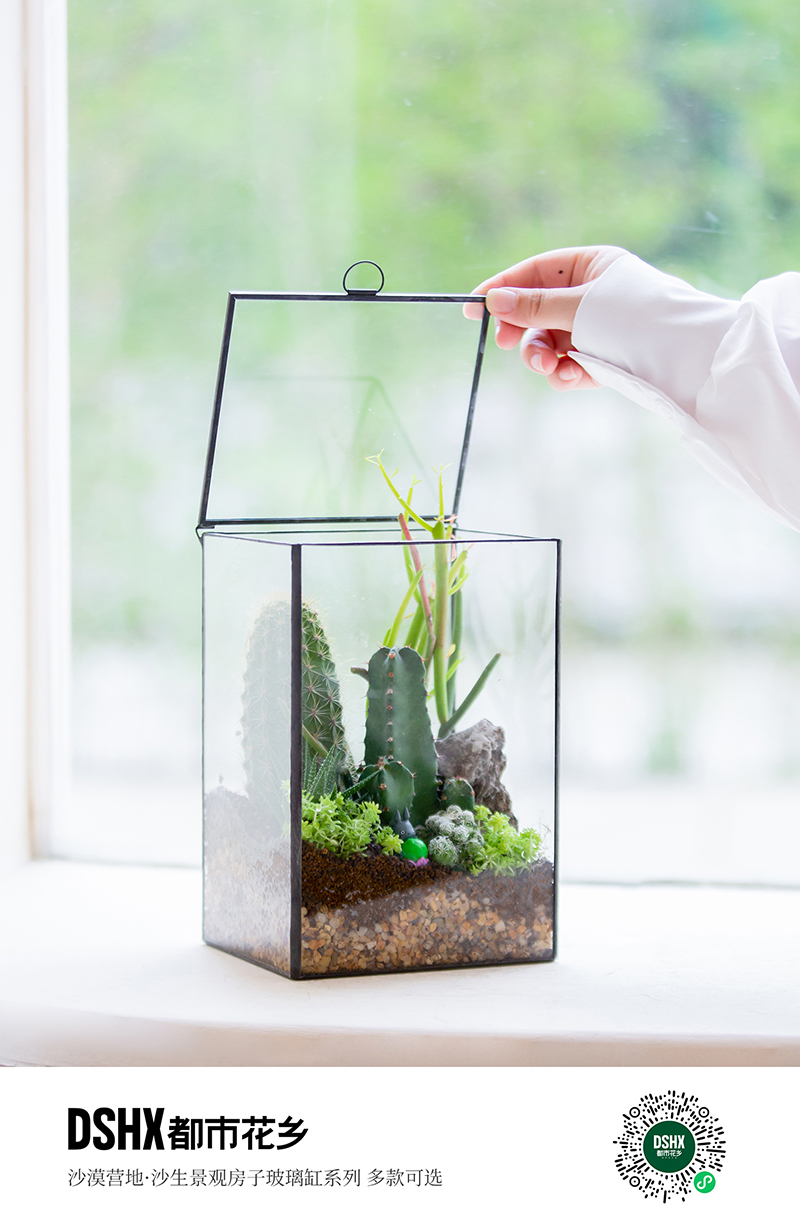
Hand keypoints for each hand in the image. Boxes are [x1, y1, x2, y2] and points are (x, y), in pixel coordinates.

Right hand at [463, 246, 626, 390]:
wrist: (690, 360)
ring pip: (549, 344)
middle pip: (536, 311)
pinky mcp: (603, 362)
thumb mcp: (581, 306)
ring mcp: (597, 331)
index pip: (535, 272)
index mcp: (592, 266)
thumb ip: (535, 306)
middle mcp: (592, 296)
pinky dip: (564, 374)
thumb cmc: (640, 318)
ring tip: (546, 367)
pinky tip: (571, 377)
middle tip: (508, 344)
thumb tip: (493, 300)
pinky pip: (568, 366)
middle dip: (523, 330)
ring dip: (541, 357)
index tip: (473, 307)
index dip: (503, 287)